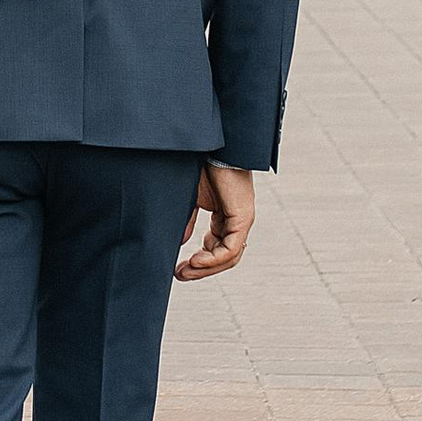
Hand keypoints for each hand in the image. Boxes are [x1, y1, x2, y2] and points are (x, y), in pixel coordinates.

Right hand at [174, 163, 254, 280]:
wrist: (213, 146)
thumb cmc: (202, 165)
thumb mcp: (191, 198)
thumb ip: (188, 220)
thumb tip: (179, 241)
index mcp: (225, 217)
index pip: (217, 248)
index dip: (199, 262)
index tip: (178, 267)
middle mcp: (237, 221)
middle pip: (223, 257)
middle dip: (200, 269)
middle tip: (179, 275)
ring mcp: (242, 220)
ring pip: (229, 257)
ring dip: (206, 268)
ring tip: (185, 271)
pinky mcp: (243, 217)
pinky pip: (231, 248)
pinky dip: (213, 258)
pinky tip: (195, 260)